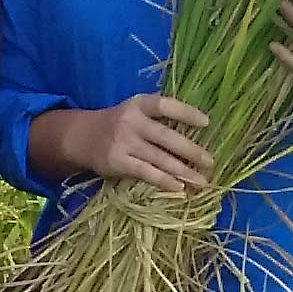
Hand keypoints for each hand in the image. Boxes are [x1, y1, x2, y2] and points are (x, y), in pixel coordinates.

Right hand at [33, 94, 212, 195]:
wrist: (82, 137)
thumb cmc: (119, 124)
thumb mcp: (135, 112)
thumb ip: (158, 119)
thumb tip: (196, 136)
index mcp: (138, 104)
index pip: (165, 105)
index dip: (186, 113)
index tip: (206, 123)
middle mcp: (131, 121)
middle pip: (166, 136)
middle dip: (190, 150)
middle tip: (210, 162)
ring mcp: (123, 142)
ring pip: (159, 158)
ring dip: (183, 171)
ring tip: (201, 181)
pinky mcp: (118, 162)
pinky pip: (146, 173)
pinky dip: (164, 181)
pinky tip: (179, 187)